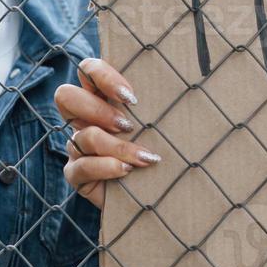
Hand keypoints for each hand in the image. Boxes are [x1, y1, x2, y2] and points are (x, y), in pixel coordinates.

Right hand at [53, 57, 159, 209]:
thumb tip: (200, 76)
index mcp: (101, 97)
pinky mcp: (76, 174)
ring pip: (84, 136)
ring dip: (117, 146)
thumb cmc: (163, 152)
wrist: (157, 195)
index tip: (132, 97)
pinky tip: (127, 171)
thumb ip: (161, 102)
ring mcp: (77, 146)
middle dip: (99, 110)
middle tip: (128, 125)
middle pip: (66, 96)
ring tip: (143, 157)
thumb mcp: (162, 124)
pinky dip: (106, 167)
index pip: (87, 71)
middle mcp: (84, 118)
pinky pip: (81, 167)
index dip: (103, 76)